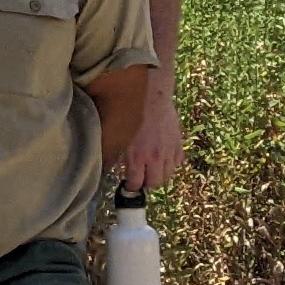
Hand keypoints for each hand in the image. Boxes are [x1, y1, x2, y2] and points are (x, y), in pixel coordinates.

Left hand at [115, 75, 183, 195]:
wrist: (152, 97)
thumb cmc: (131, 114)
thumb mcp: (117, 135)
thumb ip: (112, 155)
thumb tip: (106, 169)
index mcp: (137, 158)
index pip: (136, 184)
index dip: (131, 187)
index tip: (128, 185)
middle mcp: (155, 158)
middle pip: (155, 183)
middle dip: (147, 183)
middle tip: (140, 177)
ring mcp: (169, 152)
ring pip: (168, 174)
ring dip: (159, 174)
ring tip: (151, 168)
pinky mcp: (178, 144)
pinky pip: (178, 161)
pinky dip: (171, 163)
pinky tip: (163, 157)